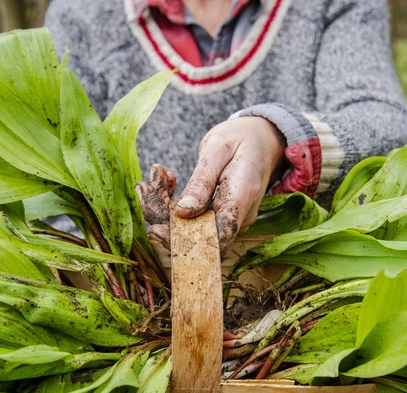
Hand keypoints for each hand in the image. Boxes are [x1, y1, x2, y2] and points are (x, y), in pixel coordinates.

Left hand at [136, 117, 286, 252]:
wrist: (262, 139)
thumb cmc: (241, 138)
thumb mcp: (218, 148)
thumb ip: (202, 181)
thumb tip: (183, 213)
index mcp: (243, 197)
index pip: (216, 236)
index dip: (185, 240)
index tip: (156, 229)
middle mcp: (239, 215)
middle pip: (198, 234)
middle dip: (164, 216)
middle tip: (144, 188)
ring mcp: (231, 218)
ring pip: (192, 225)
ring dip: (165, 205)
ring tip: (154, 177)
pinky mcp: (221, 216)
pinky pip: (195, 217)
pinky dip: (174, 201)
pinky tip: (168, 180)